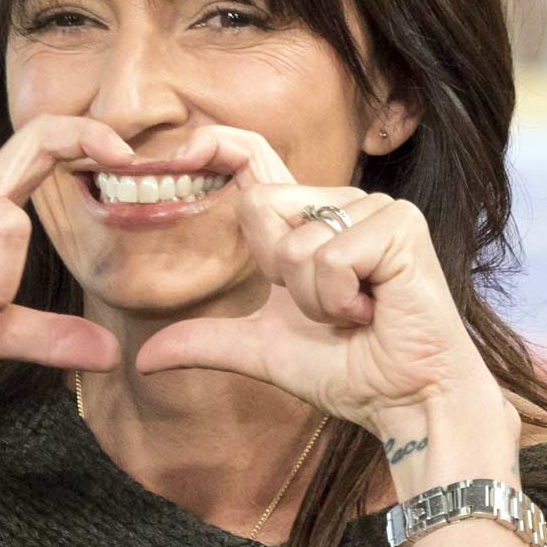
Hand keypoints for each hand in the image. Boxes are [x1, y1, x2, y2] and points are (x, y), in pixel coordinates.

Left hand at [129, 124, 493, 432]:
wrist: (404, 400)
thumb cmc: (349, 371)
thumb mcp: (261, 352)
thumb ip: (206, 341)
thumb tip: (142, 359)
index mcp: (307, 223)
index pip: (256, 163)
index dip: (218, 145)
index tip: (182, 152)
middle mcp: (341, 204)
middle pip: (261, 208)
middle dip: (279, 277)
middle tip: (326, 310)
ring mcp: (374, 208)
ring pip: (295, 241)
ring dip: (314, 299)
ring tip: (355, 314)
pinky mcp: (399, 224)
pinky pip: (330, 257)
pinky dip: (339, 299)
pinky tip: (373, 311)